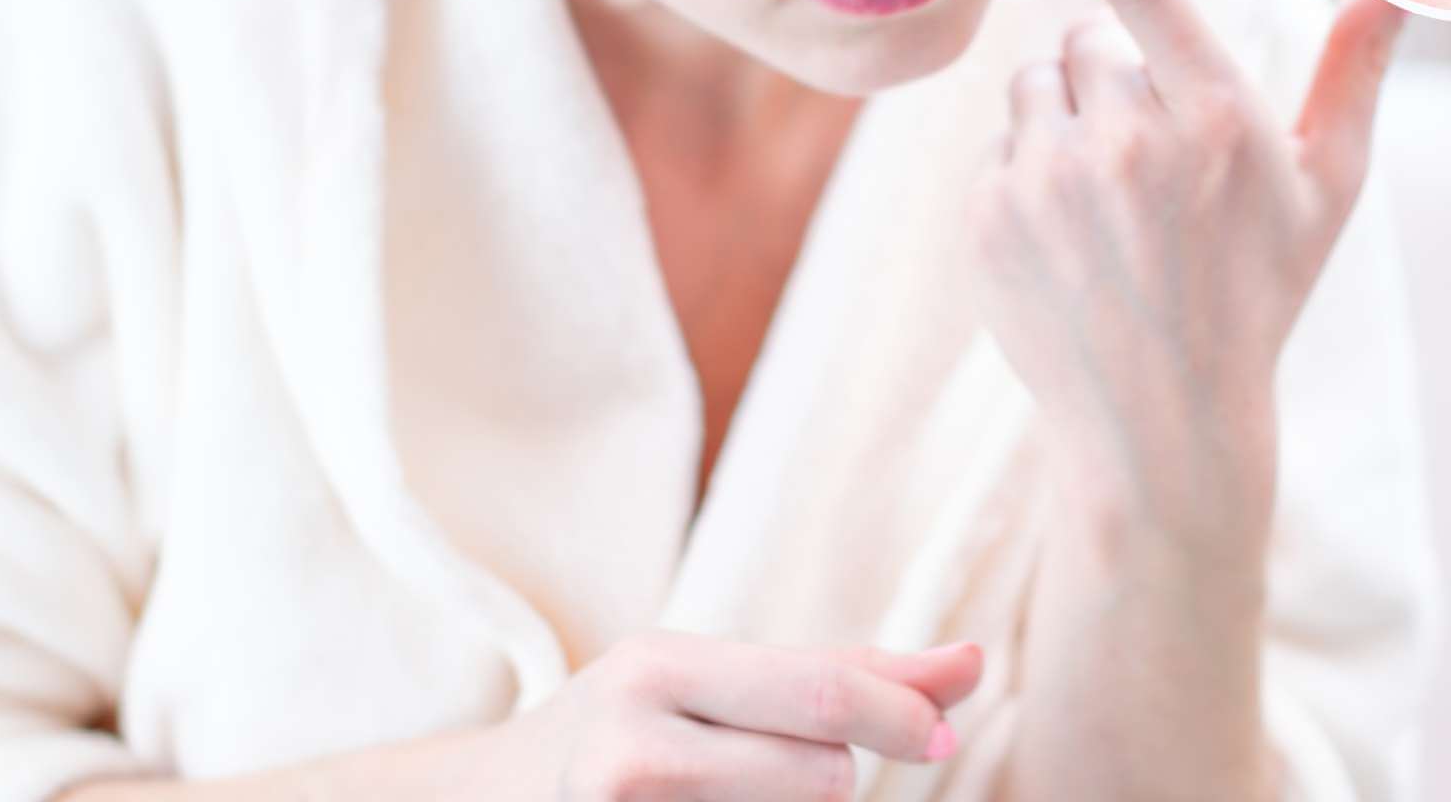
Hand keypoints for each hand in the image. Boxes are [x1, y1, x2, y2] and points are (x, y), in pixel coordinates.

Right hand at [471, 629, 983, 800]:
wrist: (479, 799)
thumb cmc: (633, 731)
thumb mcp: (715, 684)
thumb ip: (841, 672)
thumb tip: (971, 662)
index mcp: (662, 664)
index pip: (815, 688)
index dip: (900, 713)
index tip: (944, 733)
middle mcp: (632, 737)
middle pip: (816, 776)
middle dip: (833, 780)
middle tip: (801, 774)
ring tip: (720, 795)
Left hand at [978, 0, 1406, 567]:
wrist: (1162, 425)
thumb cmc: (1256, 295)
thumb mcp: (1326, 190)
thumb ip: (1356, 72)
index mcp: (1215, 117)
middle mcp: (1126, 141)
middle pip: (1085, 40)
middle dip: (1113, 79)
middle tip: (1150, 170)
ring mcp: (1048, 182)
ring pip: (1034, 85)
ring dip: (1065, 121)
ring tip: (1109, 209)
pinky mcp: (990, 219)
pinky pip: (998, 145)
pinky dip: (1026, 175)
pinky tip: (1068, 244)